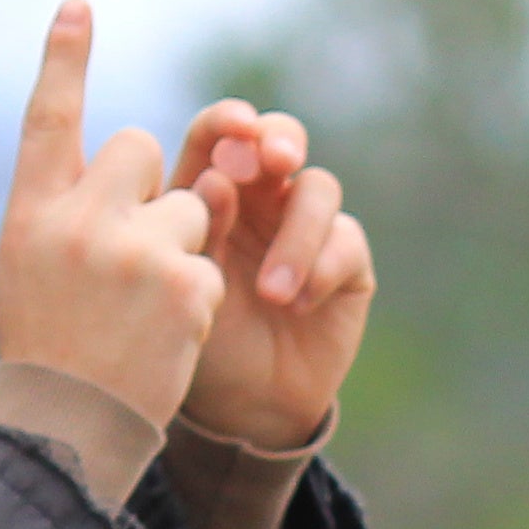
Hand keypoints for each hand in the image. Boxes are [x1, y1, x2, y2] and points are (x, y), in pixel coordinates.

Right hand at [0, 3, 226, 427]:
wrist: (68, 427)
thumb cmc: (47, 348)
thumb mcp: (28, 267)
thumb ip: (62, 210)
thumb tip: (116, 163)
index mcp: (31, 211)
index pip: (48, 118)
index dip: (64, 60)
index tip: (78, 6)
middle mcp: (77, 218)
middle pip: (141, 147)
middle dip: (151, 187)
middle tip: (130, 252)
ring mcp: (131, 247)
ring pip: (191, 206)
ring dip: (182, 248)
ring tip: (144, 307)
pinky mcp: (182, 280)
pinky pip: (211, 264)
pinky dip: (198, 300)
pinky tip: (165, 337)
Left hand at [166, 96, 372, 449]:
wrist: (240, 407)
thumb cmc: (196, 341)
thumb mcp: (182, 283)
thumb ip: (197, 229)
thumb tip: (220, 180)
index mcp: (212, 192)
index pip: (220, 136)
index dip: (229, 121)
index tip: (235, 128)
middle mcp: (261, 201)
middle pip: (281, 139)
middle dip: (281, 141)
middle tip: (276, 160)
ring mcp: (306, 229)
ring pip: (318, 189)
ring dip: (297, 234)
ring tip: (272, 293)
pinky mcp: (346, 263)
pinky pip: (345, 241)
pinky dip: (321, 268)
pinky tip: (296, 306)